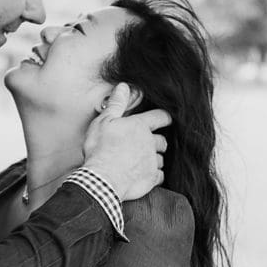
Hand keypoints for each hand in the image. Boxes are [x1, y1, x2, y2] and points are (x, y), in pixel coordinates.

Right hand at [82, 83, 170, 200]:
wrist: (102, 179)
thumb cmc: (101, 150)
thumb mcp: (104, 122)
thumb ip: (116, 104)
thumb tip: (123, 87)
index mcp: (140, 127)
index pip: (160, 117)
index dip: (164, 117)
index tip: (165, 119)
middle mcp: (150, 143)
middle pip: (162, 140)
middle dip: (157, 141)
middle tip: (148, 143)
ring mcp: (152, 161)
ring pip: (161, 158)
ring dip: (155, 158)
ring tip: (144, 160)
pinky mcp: (151, 178)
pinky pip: (160, 175)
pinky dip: (155, 175)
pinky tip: (147, 175)